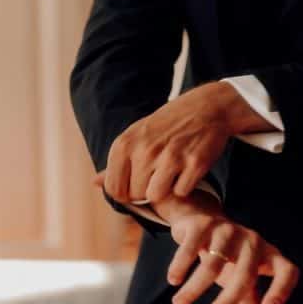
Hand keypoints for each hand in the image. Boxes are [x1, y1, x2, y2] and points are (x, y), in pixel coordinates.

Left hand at [96, 82, 272, 203]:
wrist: (207, 107)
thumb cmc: (168, 124)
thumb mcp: (137, 135)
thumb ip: (117, 162)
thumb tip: (95, 183)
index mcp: (125, 143)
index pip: (114, 189)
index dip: (126, 193)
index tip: (138, 183)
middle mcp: (145, 150)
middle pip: (135, 195)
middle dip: (147, 190)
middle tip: (160, 172)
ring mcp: (170, 157)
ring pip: (156, 196)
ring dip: (165, 190)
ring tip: (172, 172)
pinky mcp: (194, 163)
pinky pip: (181, 192)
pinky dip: (185, 186)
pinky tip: (187, 169)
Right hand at [152, 190, 299, 303]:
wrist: (201, 221)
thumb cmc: (227, 257)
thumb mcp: (239, 277)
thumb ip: (248, 296)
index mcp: (268, 255)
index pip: (287, 270)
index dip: (281, 289)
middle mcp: (253, 241)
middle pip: (245, 275)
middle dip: (225, 302)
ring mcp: (229, 230)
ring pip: (214, 264)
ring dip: (194, 287)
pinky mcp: (204, 224)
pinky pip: (192, 248)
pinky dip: (181, 265)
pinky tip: (173, 280)